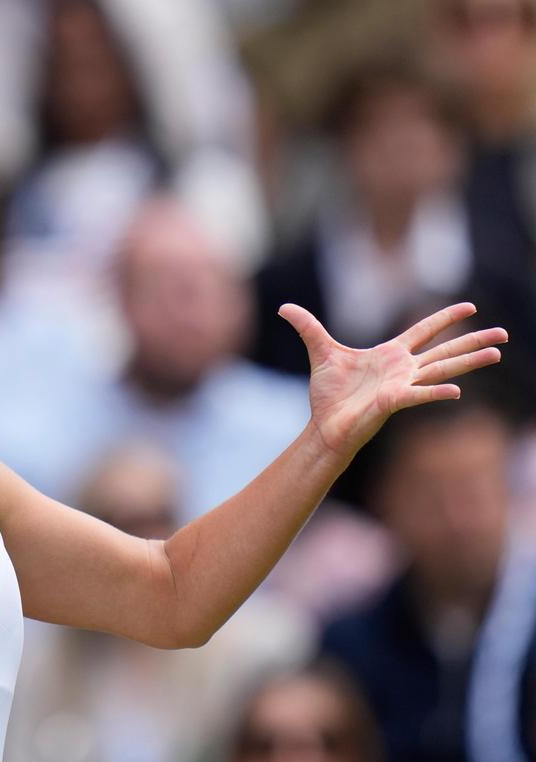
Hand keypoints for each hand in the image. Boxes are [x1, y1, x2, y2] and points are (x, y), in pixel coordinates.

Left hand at [280, 302, 506, 460]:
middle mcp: (403, 369)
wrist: (324, 426)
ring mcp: (402, 386)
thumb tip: (284, 306)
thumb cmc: (328, 394)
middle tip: (505, 334)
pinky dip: (436, 394)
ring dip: (469, 362)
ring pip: (442, 371)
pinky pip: (419, 396)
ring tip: (497, 354)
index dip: (445, 318)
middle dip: (473, 341)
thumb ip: (307, 327)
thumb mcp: (320, 352)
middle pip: (444, 350)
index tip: (470, 306)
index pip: (424, 331)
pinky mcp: (394, 402)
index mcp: (391, 354)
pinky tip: (459, 392)